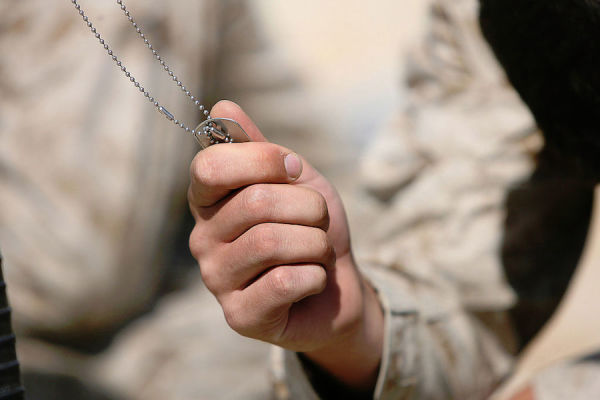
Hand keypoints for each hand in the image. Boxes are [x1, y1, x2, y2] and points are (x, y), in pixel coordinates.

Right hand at [188, 101, 382, 388]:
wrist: (337, 286)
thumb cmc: (311, 227)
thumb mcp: (294, 180)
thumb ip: (259, 148)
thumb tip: (222, 105)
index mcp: (210, 201)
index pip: (210, 166)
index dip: (264, 160)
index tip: (294, 169)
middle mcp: (203, 239)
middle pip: (255, 202)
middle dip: (307, 207)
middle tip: (318, 220)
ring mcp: (217, 280)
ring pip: (271, 241)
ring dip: (316, 242)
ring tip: (317, 251)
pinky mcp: (239, 317)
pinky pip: (284, 282)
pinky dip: (316, 275)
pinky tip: (312, 281)